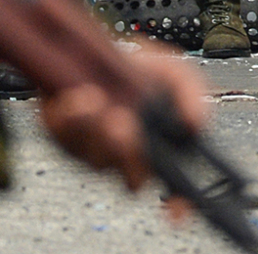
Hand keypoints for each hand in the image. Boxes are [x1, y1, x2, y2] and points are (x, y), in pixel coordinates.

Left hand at [39, 38, 206, 193]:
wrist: (109, 49)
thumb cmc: (144, 69)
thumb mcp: (177, 74)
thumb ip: (192, 96)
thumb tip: (196, 124)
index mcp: (157, 148)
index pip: (171, 185)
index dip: (177, 203)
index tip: (176, 208)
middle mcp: (126, 155)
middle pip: (129, 175)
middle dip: (127, 152)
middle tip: (125, 125)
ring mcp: (93, 149)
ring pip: (94, 158)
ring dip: (95, 132)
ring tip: (96, 102)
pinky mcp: (63, 134)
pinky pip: (61, 137)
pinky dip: (67, 119)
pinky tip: (75, 98)